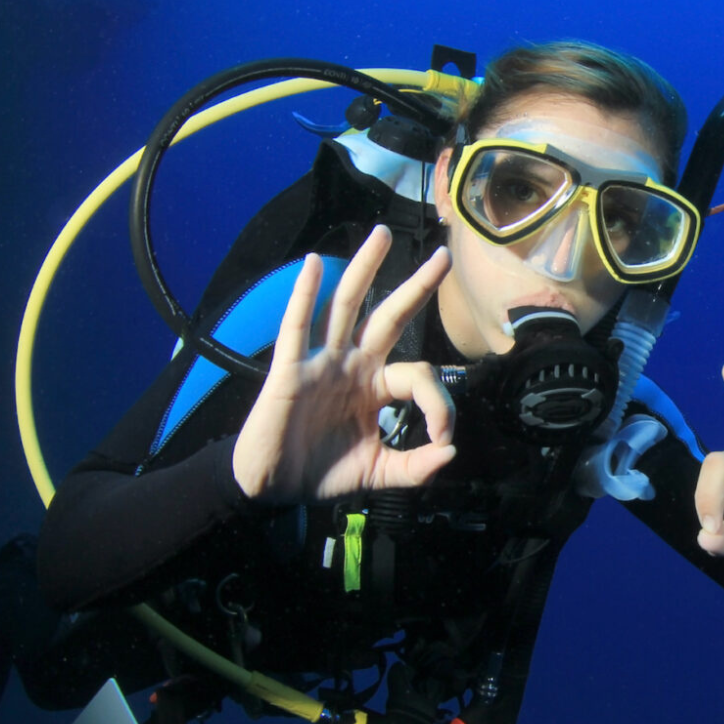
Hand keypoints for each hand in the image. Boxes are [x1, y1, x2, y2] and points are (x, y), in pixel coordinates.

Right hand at [232, 226, 455, 504]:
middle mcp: (354, 366)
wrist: (272, 488)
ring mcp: (323, 363)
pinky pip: (298, 326)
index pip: (419, 375)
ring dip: (365, 270)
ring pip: (347, 307)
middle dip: (417, 286)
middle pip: (390, 316)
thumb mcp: (378, 474)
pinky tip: (314, 264)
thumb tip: (451, 454)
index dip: (440, 404)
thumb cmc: (322, 474)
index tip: (443, 439)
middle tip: (443, 256)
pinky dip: (304, 294)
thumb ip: (415, 467)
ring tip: (383, 236)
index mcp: (377, 388)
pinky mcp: (291, 370)